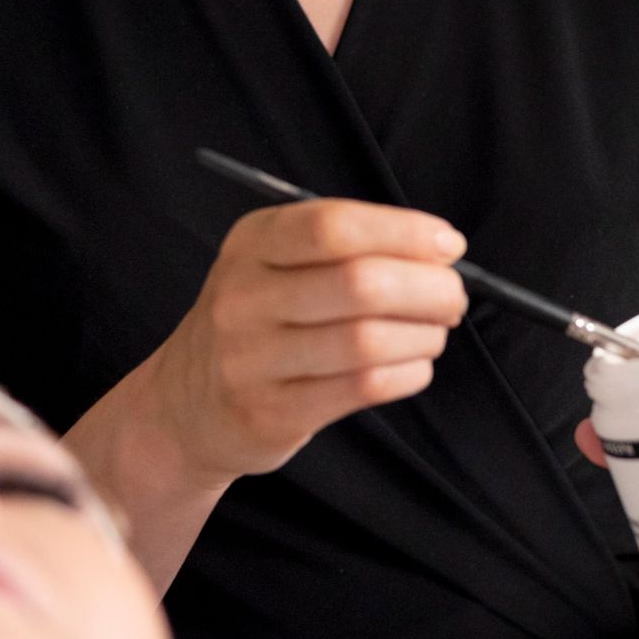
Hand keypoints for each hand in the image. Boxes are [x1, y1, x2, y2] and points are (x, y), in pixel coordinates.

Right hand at [147, 197, 469, 488]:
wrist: (186, 403)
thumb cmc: (259, 321)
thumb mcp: (277, 263)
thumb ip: (348, 249)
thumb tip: (439, 250)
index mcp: (252, 243)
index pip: (334, 226)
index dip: (403, 232)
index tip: (448, 244)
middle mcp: (243, 297)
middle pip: (359, 284)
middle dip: (429, 288)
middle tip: (452, 297)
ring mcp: (250, 359)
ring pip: (367, 341)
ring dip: (423, 335)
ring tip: (434, 333)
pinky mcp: (269, 412)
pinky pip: (361, 388)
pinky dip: (407, 374)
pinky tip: (413, 366)